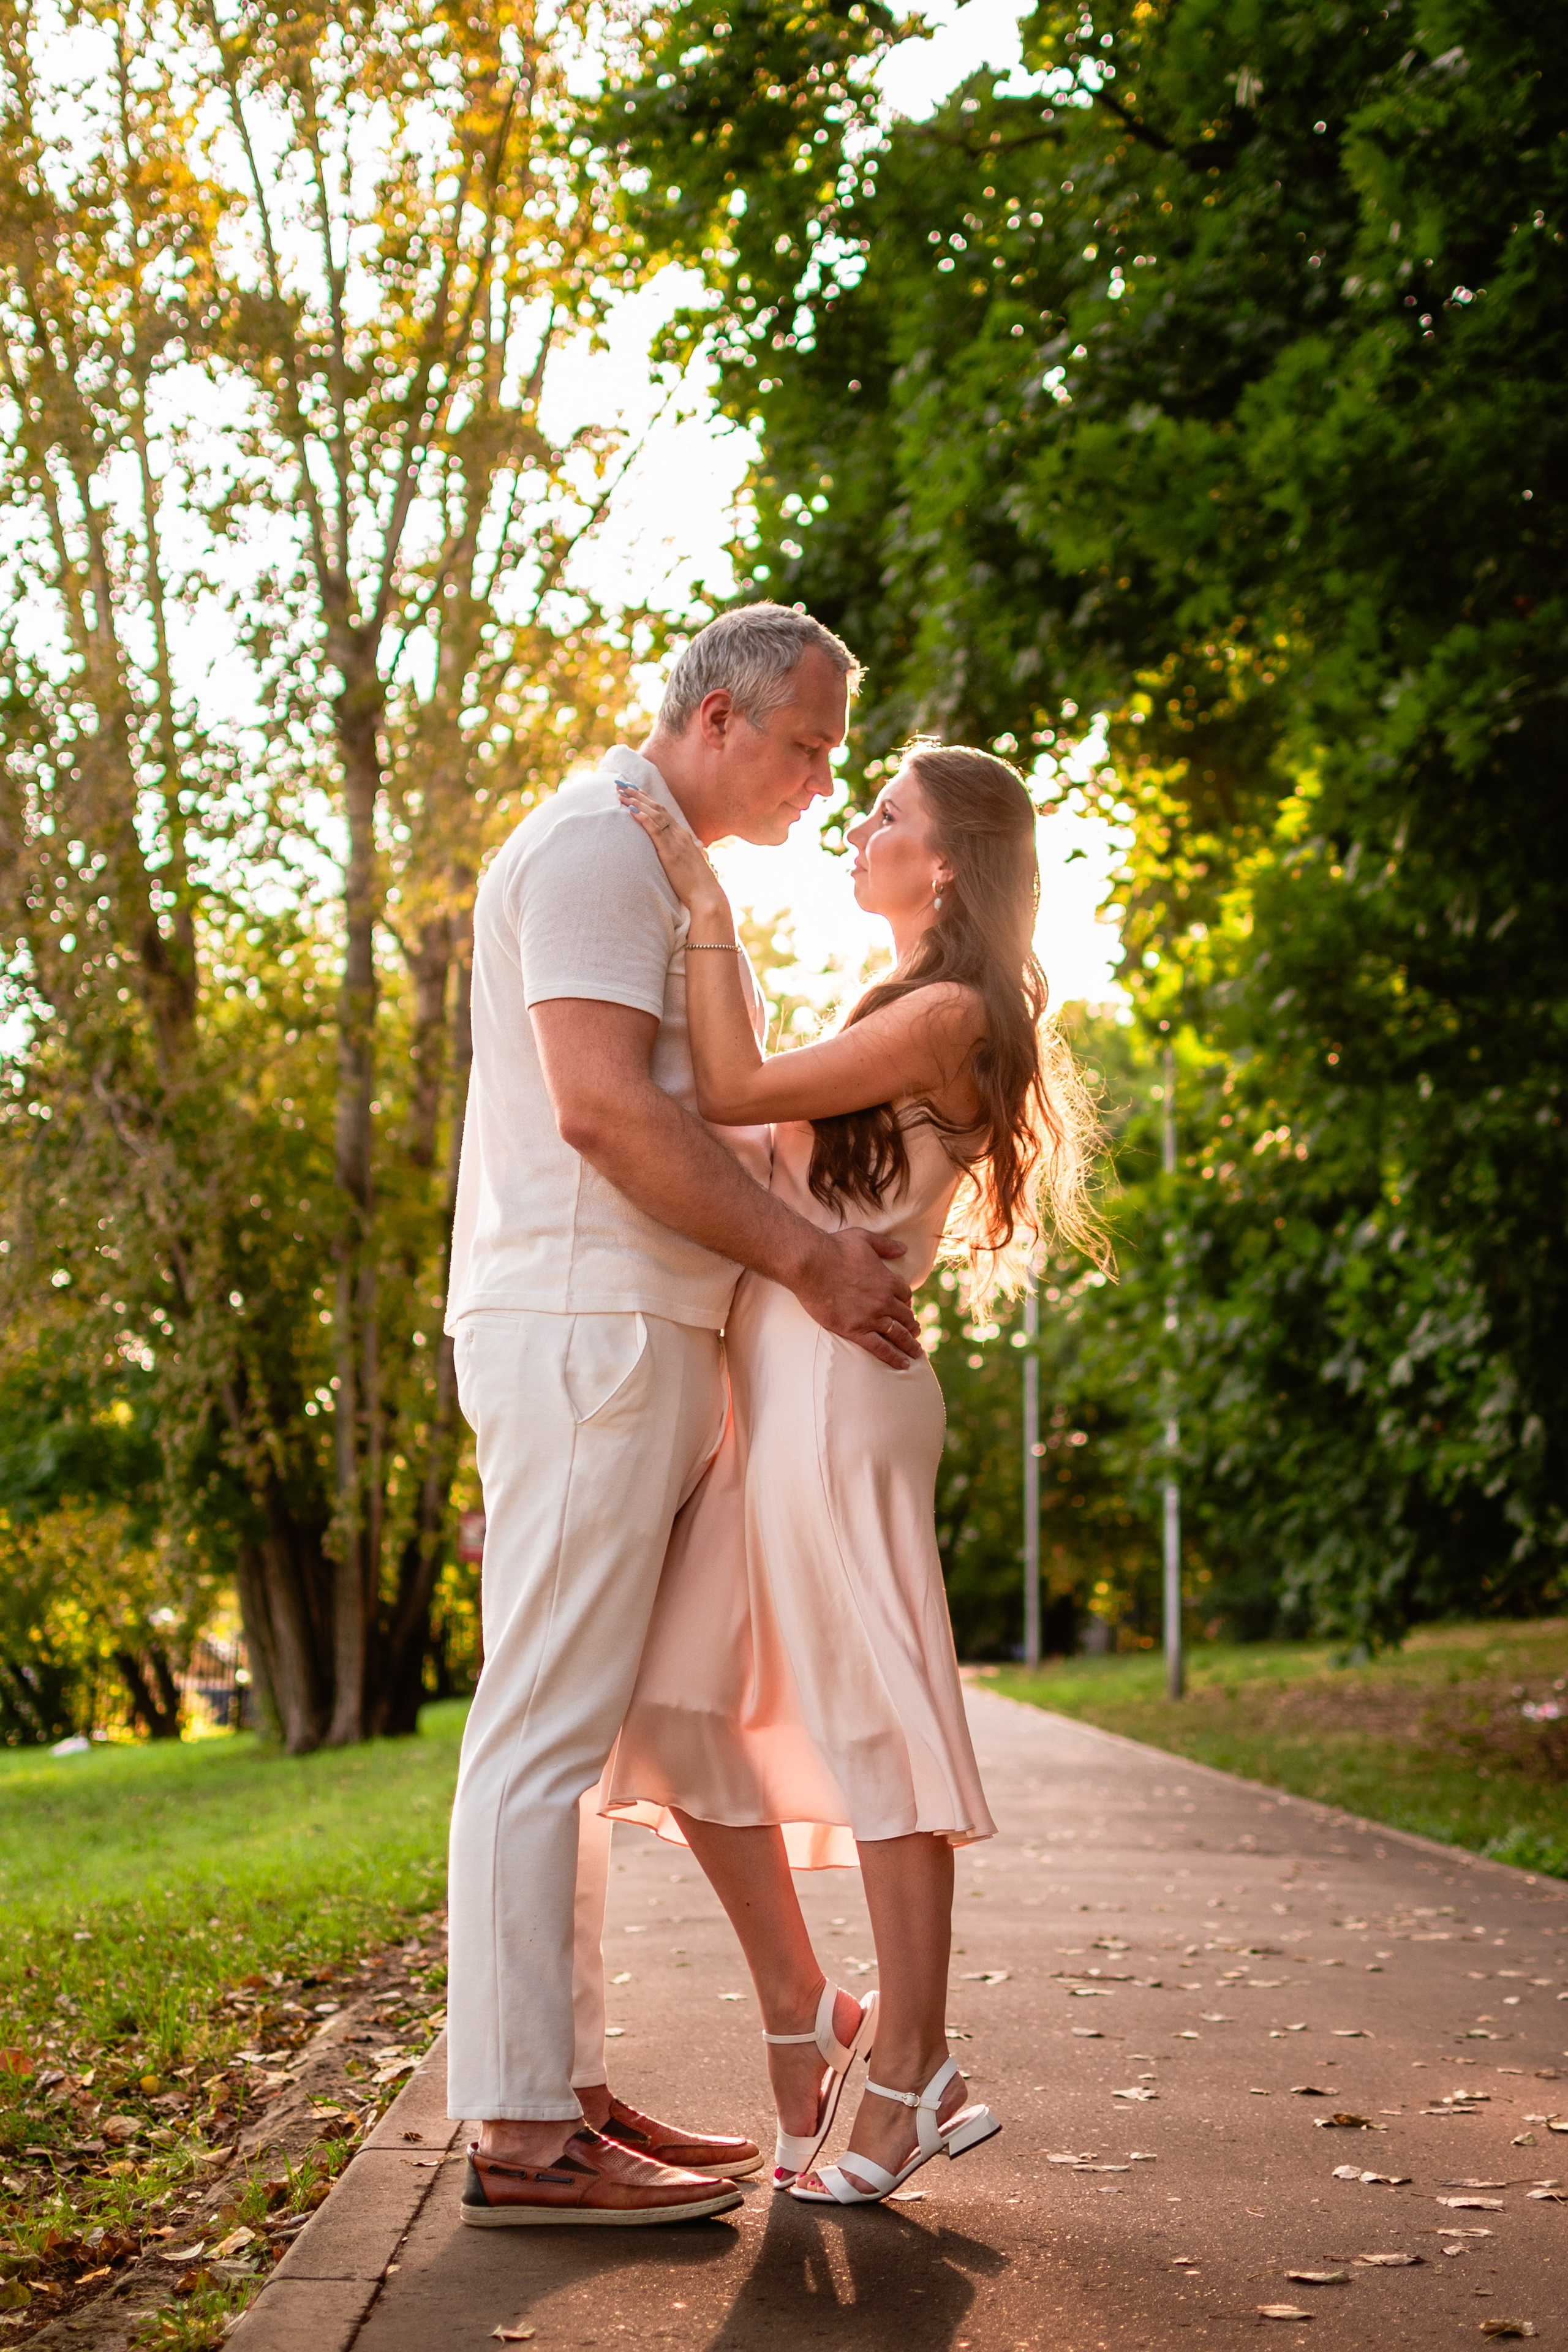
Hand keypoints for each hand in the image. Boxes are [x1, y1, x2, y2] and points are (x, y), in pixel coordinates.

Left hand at [618, 781, 728, 921]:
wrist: (707, 896)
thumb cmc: (697, 884)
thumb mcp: (689, 864)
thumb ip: (683, 853)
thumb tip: (684, 851)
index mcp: (683, 836)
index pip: (663, 811)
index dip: (647, 799)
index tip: (632, 789)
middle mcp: (680, 834)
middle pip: (656, 807)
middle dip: (637, 794)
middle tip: (620, 783)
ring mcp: (676, 842)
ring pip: (654, 815)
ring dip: (636, 802)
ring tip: (620, 793)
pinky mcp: (670, 853)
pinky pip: (655, 830)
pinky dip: (642, 818)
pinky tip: (630, 811)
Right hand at [792, 1230, 921, 1369]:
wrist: (811, 1264)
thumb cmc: (835, 1248)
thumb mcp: (864, 1238)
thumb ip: (886, 1245)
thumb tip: (904, 1248)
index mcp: (888, 1280)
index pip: (905, 1295)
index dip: (907, 1302)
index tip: (906, 1308)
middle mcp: (884, 1300)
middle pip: (905, 1316)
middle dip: (912, 1325)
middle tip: (916, 1332)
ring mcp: (871, 1317)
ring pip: (898, 1334)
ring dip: (909, 1344)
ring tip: (916, 1353)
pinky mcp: (856, 1330)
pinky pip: (880, 1348)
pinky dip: (894, 1358)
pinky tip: (902, 1364)